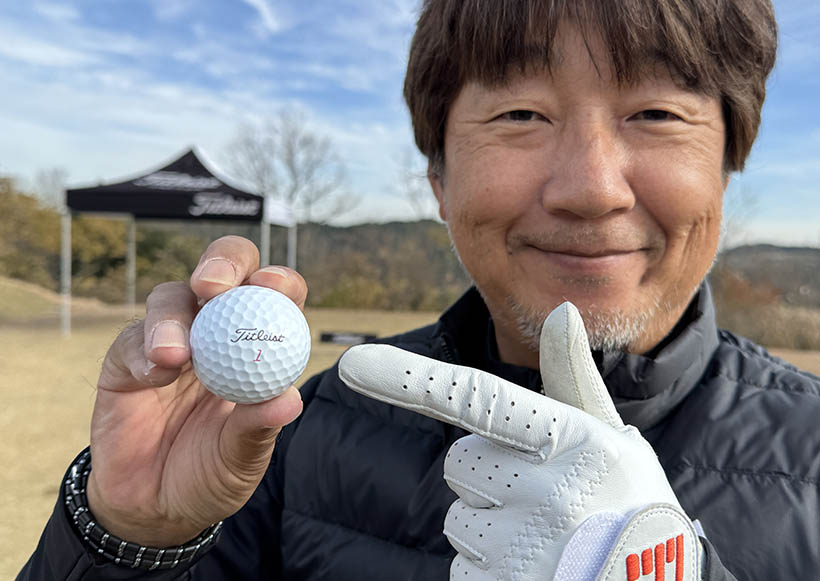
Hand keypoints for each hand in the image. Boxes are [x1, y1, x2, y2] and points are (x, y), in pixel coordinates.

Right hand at [87, 236, 305, 546]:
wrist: (154, 507)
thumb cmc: (211, 473)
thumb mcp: (242, 457)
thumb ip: (258, 427)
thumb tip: (289, 401)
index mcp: (259, 345)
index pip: (276, 296)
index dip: (279, 281)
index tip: (273, 286)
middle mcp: (217, 329)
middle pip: (223, 271)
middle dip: (221, 263)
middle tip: (213, 285)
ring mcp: (172, 337)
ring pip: (172, 297)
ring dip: (173, 319)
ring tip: (175, 356)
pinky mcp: (127, 355)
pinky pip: (132, 339)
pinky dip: (142, 351)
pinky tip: (152, 376)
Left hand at [339, 302, 700, 579]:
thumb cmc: (625, 499)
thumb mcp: (607, 437)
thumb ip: (573, 376)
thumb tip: (560, 311)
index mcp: (572, 441)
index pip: (478, 399)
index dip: (410, 379)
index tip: (352, 362)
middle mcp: (549, 491)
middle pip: (460, 463)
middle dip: (487, 477)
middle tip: (540, 498)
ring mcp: (529, 548)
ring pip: (459, 519)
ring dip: (489, 526)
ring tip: (544, 538)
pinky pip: (462, 568)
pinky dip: (489, 568)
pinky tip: (535, 568)